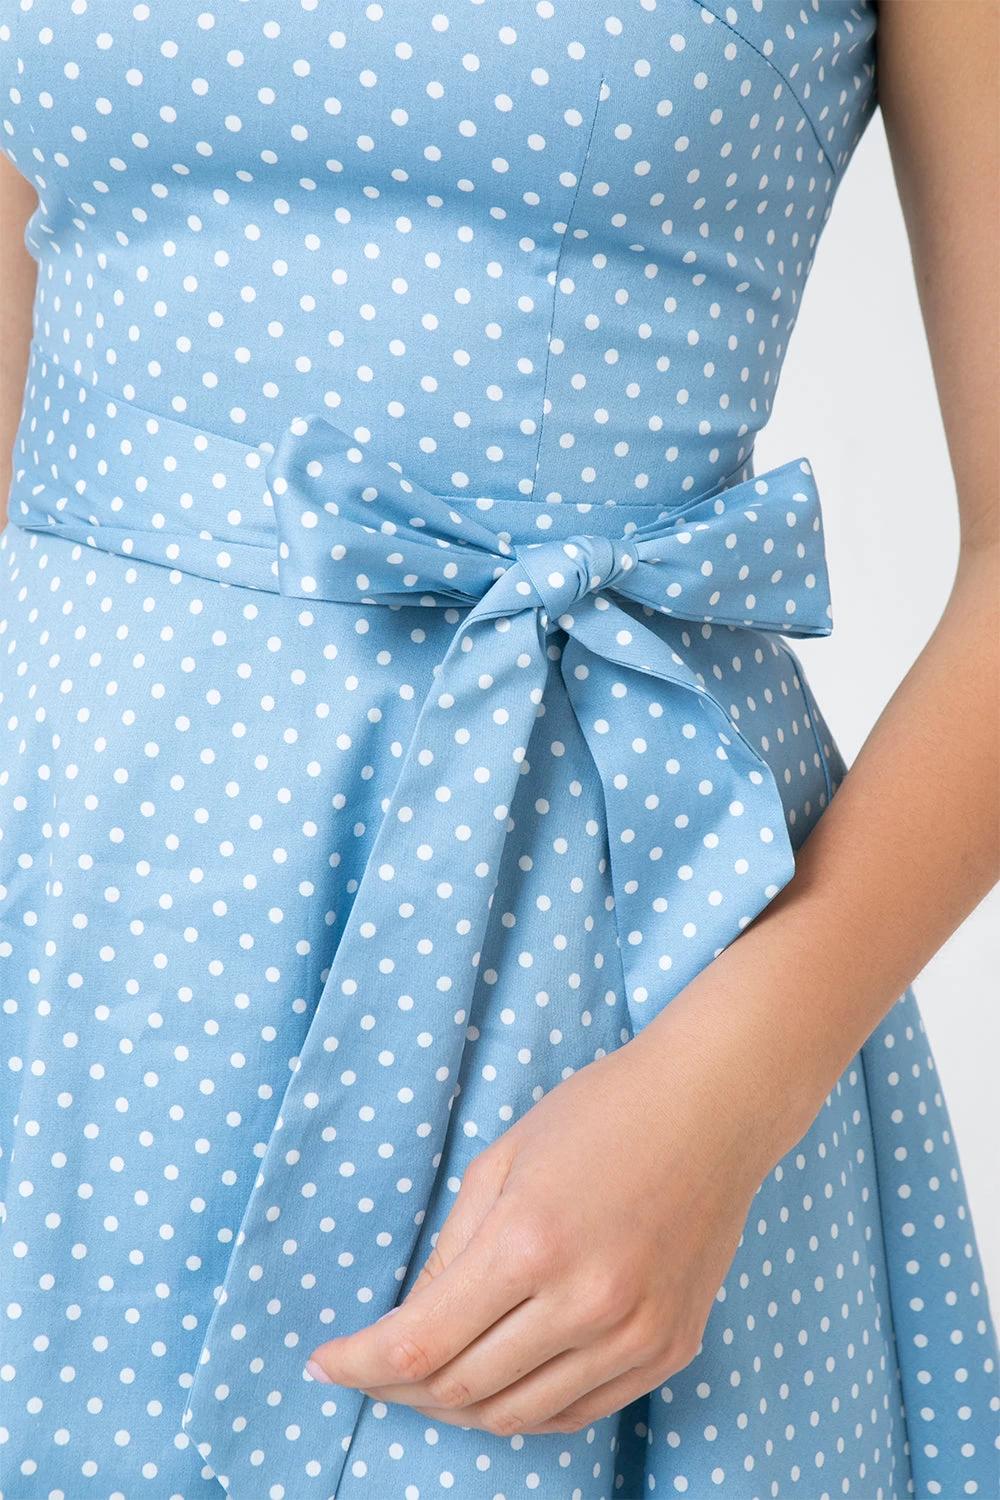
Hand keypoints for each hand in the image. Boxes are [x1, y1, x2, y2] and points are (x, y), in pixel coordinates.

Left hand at [303, 995, 785, 1436]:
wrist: (713, 1107)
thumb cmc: (600, 1114)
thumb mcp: (501, 1161)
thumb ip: (451, 1253)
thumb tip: (411, 1328)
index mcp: (530, 1244)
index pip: (419, 1345)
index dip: (358, 1365)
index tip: (324, 1362)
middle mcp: (585, 1303)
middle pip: (461, 1390)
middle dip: (398, 1388)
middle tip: (371, 1368)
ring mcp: (634, 1336)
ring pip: (516, 1416)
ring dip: (457, 1406)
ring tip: (430, 1378)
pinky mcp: (668, 1350)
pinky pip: (577, 1413)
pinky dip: (524, 1407)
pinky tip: (499, 1379)